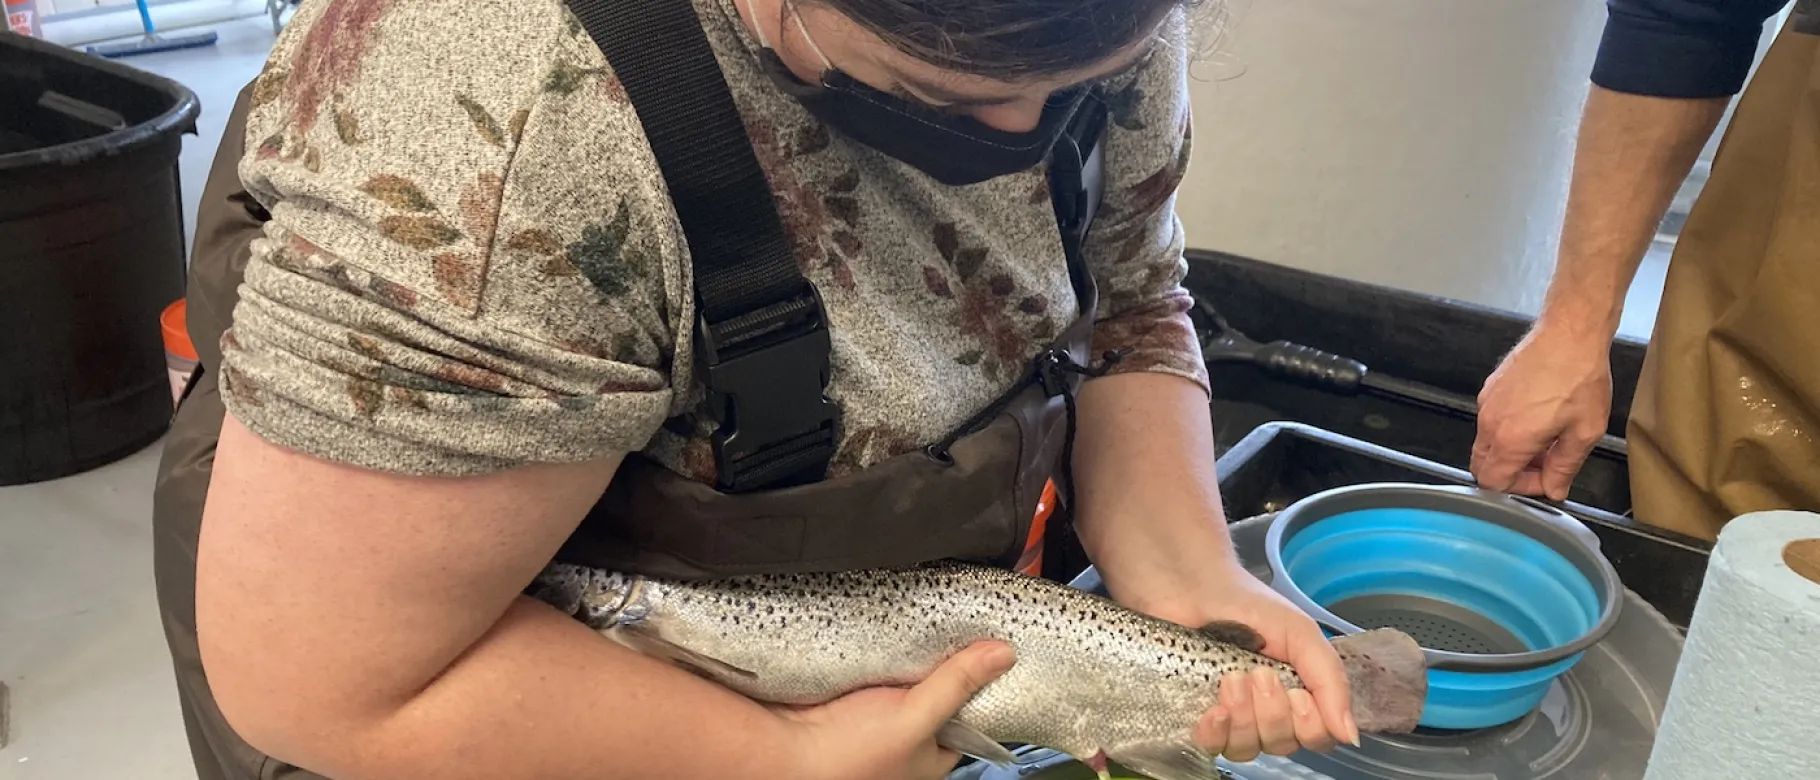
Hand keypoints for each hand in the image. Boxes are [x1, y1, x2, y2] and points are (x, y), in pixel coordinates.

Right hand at [773, 640, 1015, 779]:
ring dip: (902, 661)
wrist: (780, 751)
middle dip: (935, 669)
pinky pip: (868, 675)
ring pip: (898, 686)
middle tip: (947, 631)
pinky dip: (874, 658)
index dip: (974, 689)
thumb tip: (1002, 655)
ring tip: (915, 628)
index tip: (984, 652)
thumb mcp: (915, 719)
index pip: (964, 724)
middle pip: (931, 699)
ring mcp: (870, 725)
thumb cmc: (845, 757)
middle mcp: (899, 748)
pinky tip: (878, 639)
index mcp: (924, 762)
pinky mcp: (844, 704)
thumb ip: (956, 686)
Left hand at [1113, 563, 1354, 761]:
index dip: (1310, 726)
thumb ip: (1330, 680)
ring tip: (1231, 679)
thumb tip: (1350, 736)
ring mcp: (1229, 715)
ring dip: (1243, 718)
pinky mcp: (1194, 715)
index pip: (1316, 736)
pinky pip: (1211, 747)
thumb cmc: (1246, 603)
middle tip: (1258, 673)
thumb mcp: (1300, 633)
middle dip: (1272, 713)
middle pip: (1282, 744)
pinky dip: (1216, 734)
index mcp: (1296, 691)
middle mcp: (1265, 710)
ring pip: (1248, 748)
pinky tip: (1213, 711)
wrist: (1190, 585)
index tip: (1297, 695)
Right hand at [1472, 323, 1613, 500]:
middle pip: (1483, 466)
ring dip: (1510, 451)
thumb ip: (1565, 467)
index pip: (1494, 482)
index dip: (1520, 489)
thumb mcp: (1585, 431)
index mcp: (1511, 439)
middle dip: (1511, 472)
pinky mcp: (1490, 388)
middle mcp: (1490, 423)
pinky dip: (1507, 430)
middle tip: (1544, 465)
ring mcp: (1486, 404)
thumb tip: (1554, 489)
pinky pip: (1490, 421)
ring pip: (1486, 444)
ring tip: (1545, 439)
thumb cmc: (1580, 377)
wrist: (1569, 334)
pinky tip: (1537, 418)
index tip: (1546, 480)